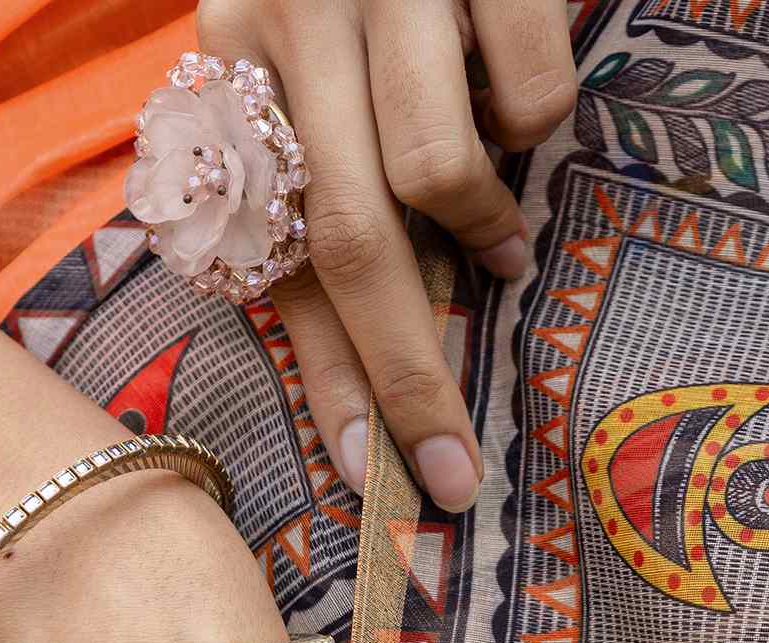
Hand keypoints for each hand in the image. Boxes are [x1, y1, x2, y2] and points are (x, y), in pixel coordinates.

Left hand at [196, 0, 574, 509]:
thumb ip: (308, 178)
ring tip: (503, 247)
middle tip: (456, 469)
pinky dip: (535, 122)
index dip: (325, 374)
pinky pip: (529, 88)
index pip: (275, 248)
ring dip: (482, 231)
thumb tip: (357, 355)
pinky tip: (511, 94)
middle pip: (351, 242)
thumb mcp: (293, 51)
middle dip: (408, 373)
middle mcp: (293, 21)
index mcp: (233, 61)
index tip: (369, 472)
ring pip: (437, 168)